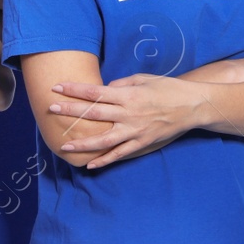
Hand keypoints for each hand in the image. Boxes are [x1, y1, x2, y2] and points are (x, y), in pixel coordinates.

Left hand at [50, 74, 207, 168]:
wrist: (192, 105)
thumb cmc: (168, 88)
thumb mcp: (144, 78)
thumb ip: (122, 83)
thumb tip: (104, 89)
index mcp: (128, 95)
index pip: (95, 92)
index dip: (74, 90)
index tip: (57, 88)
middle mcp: (128, 113)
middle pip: (93, 114)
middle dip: (70, 112)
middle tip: (51, 109)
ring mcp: (134, 130)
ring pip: (103, 140)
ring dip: (82, 143)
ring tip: (64, 145)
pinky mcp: (141, 143)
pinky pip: (119, 154)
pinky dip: (104, 160)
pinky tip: (90, 165)